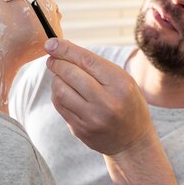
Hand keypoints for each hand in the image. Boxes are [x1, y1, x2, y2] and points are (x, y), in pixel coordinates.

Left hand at [44, 38, 156, 155]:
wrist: (132, 141)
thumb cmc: (127, 103)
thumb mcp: (123, 81)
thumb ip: (97, 66)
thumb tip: (61, 48)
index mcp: (120, 84)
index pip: (86, 60)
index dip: (65, 49)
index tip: (50, 43)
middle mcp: (107, 101)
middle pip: (70, 74)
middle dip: (56, 62)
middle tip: (52, 59)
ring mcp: (92, 118)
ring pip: (60, 90)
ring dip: (55, 78)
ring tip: (60, 75)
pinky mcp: (80, 129)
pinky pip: (59, 106)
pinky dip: (57, 94)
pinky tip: (63, 90)